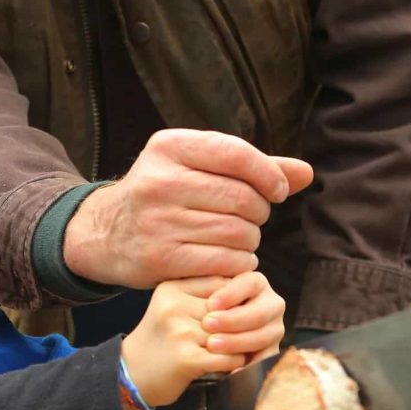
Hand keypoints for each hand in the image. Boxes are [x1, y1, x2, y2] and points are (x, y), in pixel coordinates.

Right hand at [63, 129, 312, 288]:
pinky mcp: (159, 258)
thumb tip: (306, 173)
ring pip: (237, 232)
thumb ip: (250, 167)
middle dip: (259, 212)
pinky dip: (238, 262)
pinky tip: (231, 258)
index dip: (268, 174)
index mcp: (169, 147)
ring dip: (250, 240)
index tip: (277, 191)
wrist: (105, 233)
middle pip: (242, 198)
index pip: (237, 154)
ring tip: (240, 239)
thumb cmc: (161, 196)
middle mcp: (160, 181)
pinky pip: (224, 260)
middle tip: (252, 219)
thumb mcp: (194, 167)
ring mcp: (158, 221)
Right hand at [121, 272, 283, 407]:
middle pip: (228, 310)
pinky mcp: (187, 358)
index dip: (236, 300)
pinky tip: (230, 365)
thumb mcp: (171, 307)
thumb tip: (245, 290)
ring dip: (241, 345)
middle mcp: (174, 306)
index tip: (243, 311)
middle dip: (241, 324)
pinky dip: (235, 363)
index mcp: (172, 289)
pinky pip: (229, 357)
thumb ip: (201, 295)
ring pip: (232, 334)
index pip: (221, 284)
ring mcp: (180, 332)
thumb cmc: (159, 341)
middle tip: (249, 334)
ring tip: (239, 350)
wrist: (131, 375)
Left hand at [201, 271, 285, 363]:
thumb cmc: (199, 312)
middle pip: (259, 311)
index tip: (210, 304)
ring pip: (263, 336)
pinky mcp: (271, 352)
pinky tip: (229, 370)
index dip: (231, 293)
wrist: (202, 339)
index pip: (249, 283)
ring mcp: (274, 328)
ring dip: (237, 342)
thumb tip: (203, 295)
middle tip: (207, 325)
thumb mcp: (200, 296)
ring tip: (211, 345)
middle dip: (233, 319)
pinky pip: (265, 360)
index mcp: (256, 284)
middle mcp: (270, 304)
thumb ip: (205, 290)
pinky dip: (248, 366)